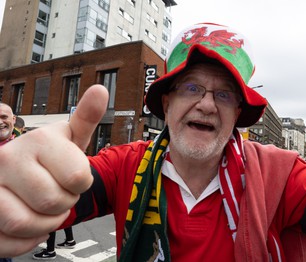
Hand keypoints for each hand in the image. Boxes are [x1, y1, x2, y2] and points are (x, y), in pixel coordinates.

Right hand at [0, 84, 108, 256]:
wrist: (15, 174)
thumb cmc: (48, 159)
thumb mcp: (69, 139)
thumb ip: (85, 118)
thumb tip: (100, 90)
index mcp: (37, 140)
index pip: (79, 177)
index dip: (81, 184)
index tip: (71, 176)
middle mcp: (6, 158)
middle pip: (55, 202)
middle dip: (64, 203)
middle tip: (57, 192)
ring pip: (29, 224)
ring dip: (46, 223)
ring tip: (44, 209)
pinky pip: (9, 243)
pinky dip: (27, 241)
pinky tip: (29, 223)